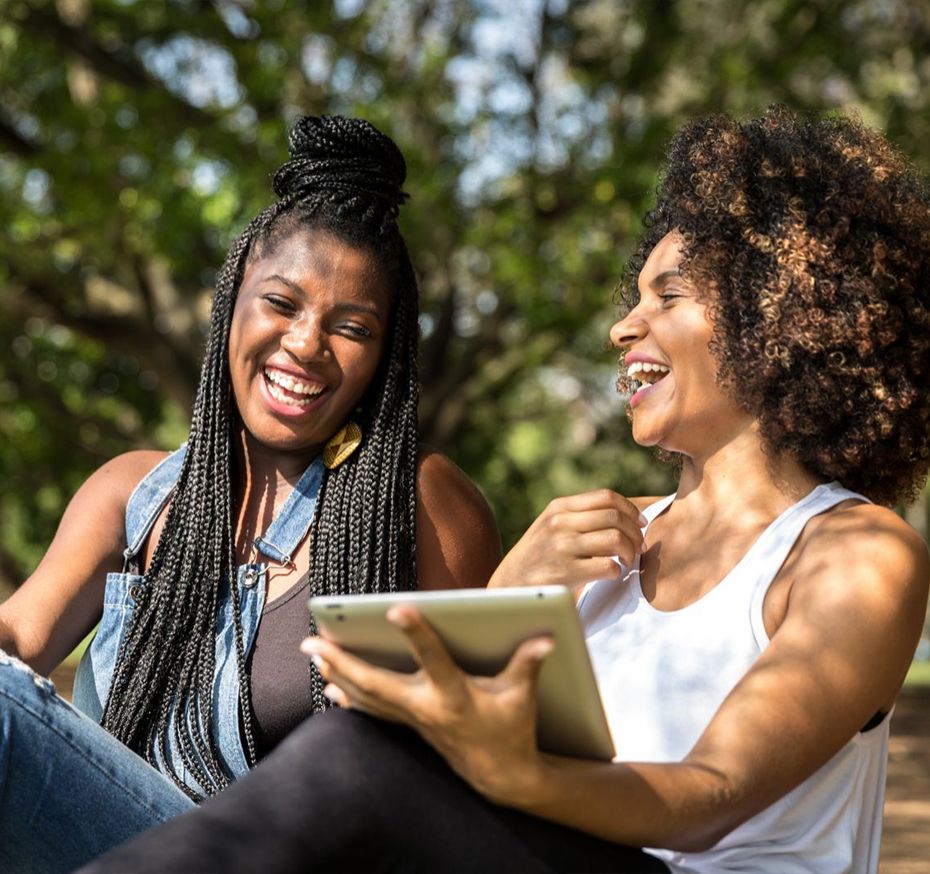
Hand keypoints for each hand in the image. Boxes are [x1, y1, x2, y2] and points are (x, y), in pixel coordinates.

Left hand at [300, 605, 552, 804]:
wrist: (501, 775)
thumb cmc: (512, 728)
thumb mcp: (523, 696)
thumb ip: (529, 663)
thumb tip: (547, 637)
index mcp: (455, 696)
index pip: (433, 659)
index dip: (417, 634)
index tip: (396, 607)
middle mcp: (427, 707)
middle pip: (377, 683)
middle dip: (343, 662)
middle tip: (313, 642)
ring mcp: (414, 719)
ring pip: (368, 696)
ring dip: (338, 675)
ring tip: (314, 653)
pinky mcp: (410, 725)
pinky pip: (373, 709)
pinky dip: (351, 696)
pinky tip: (330, 686)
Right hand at [488, 489, 645, 589]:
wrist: (509, 584)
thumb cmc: (538, 555)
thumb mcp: (550, 525)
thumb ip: (578, 515)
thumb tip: (622, 513)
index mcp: (558, 508)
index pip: (606, 497)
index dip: (630, 509)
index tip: (639, 523)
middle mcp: (559, 523)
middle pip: (615, 517)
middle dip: (634, 532)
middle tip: (636, 546)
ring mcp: (561, 547)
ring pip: (615, 539)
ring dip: (630, 552)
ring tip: (626, 561)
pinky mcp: (565, 573)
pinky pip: (608, 566)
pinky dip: (617, 571)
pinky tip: (612, 573)